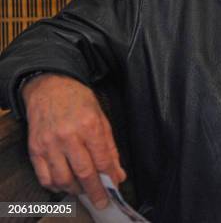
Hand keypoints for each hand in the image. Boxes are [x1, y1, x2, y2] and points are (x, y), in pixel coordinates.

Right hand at [22, 74, 126, 208]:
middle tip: (102, 201)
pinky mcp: (35, 148)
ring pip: (64, 178)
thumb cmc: (78, 100)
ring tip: (84, 190)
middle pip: (84, 172)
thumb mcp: (101, 117)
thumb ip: (110, 147)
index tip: (115, 188)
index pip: (102, 159)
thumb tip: (118, 172)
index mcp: (89, 126)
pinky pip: (45, 176)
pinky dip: (56, 185)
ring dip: (76, 189)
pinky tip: (65, 184)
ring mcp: (49, 143)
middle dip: (95, 191)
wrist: (50, 87)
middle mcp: (68, 136)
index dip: (110, 177)